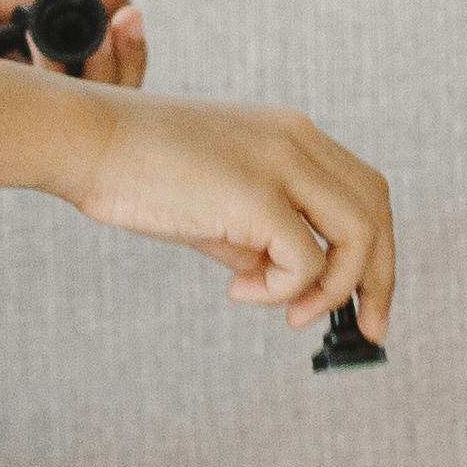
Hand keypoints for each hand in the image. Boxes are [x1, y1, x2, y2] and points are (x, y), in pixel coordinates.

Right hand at [52, 90, 395, 340]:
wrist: (87, 141)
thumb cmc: (139, 173)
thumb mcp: (215, 207)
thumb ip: (258, 240)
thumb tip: (288, 286)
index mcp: (292, 134)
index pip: (363, 192)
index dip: (375, 250)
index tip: (365, 301)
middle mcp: (297, 140)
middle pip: (375, 213)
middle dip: (379, 279)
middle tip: (366, 332)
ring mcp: (280, 163)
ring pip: (358, 236)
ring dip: (335, 290)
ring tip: (292, 315)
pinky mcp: (257, 194)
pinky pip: (305, 260)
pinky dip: (283, 291)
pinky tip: (238, 292)